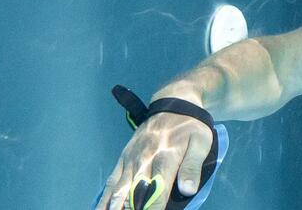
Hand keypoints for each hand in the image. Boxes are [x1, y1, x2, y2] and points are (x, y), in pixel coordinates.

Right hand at [98, 113, 213, 209]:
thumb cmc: (191, 126)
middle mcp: (144, 160)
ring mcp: (131, 159)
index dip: (153, 208)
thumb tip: (188, 190)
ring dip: (113, 205)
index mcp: (164, 158)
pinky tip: (100, 208)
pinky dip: (105, 196)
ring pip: (119, 188)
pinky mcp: (124, 157)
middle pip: (133, 192)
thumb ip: (192, 168)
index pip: (157, 190)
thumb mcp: (201, 144)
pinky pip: (112, 180)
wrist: (174, 102)